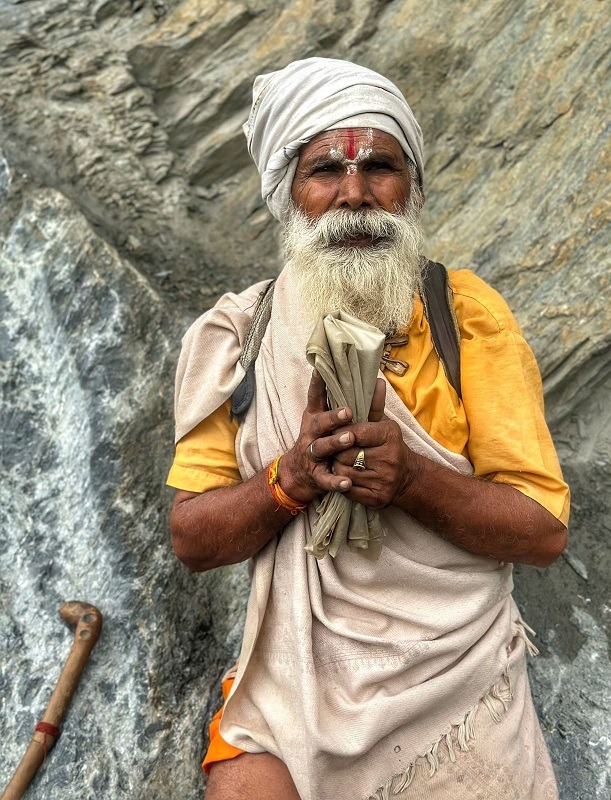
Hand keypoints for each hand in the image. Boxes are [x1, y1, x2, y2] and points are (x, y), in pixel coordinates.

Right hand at [278, 371, 356, 502]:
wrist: (297, 475)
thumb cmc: (318, 440)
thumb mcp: (324, 419)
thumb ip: (344, 401)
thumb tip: (373, 379)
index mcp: (314, 418)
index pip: (315, 397)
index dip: (317, 384)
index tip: (321, 369)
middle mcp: (310, 434)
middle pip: (319, 423)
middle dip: (333, 417)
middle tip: (348, 411)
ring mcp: (311, 455)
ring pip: (321, 448)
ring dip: (334, 443)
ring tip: (349, 439)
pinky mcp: (316, 476)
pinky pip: (326, 479)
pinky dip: (336, 481)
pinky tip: (347, 482)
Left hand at [332, 379, 417, 508]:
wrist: (406, 477)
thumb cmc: (388, 445)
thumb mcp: (382, 423)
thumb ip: (373, 405)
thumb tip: (376, 381)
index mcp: (389, 436)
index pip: (355, 432)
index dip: (342, 433)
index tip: (337, 432)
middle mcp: (389, 458)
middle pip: (346, 454)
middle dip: (336, 452)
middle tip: (333, 450)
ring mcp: (384, 480)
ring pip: (344, 473)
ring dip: (336, 468)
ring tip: (338, 463)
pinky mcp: (377, 498)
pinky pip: (349, 491)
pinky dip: (342, 485)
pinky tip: (344, 478)